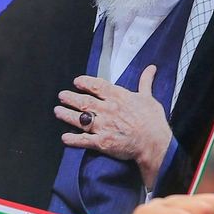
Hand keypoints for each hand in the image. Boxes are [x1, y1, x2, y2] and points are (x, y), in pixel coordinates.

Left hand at [56, 67, 173, 187]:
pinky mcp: (102, 142)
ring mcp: (103, 126)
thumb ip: (145, 82)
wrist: (155, 144)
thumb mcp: (149, 98)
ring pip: (80, 118)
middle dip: (70, 98)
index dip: (84, 82)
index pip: (96, 85)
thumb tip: (150, 69)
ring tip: (58, 111)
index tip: (77, 82)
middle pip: (84, 101)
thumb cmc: (153, 122)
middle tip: (62, 95)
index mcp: (118, 97)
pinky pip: (84, 140)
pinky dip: (73, 139)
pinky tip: (65, 138)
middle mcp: (107, 109)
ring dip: (66, 114)